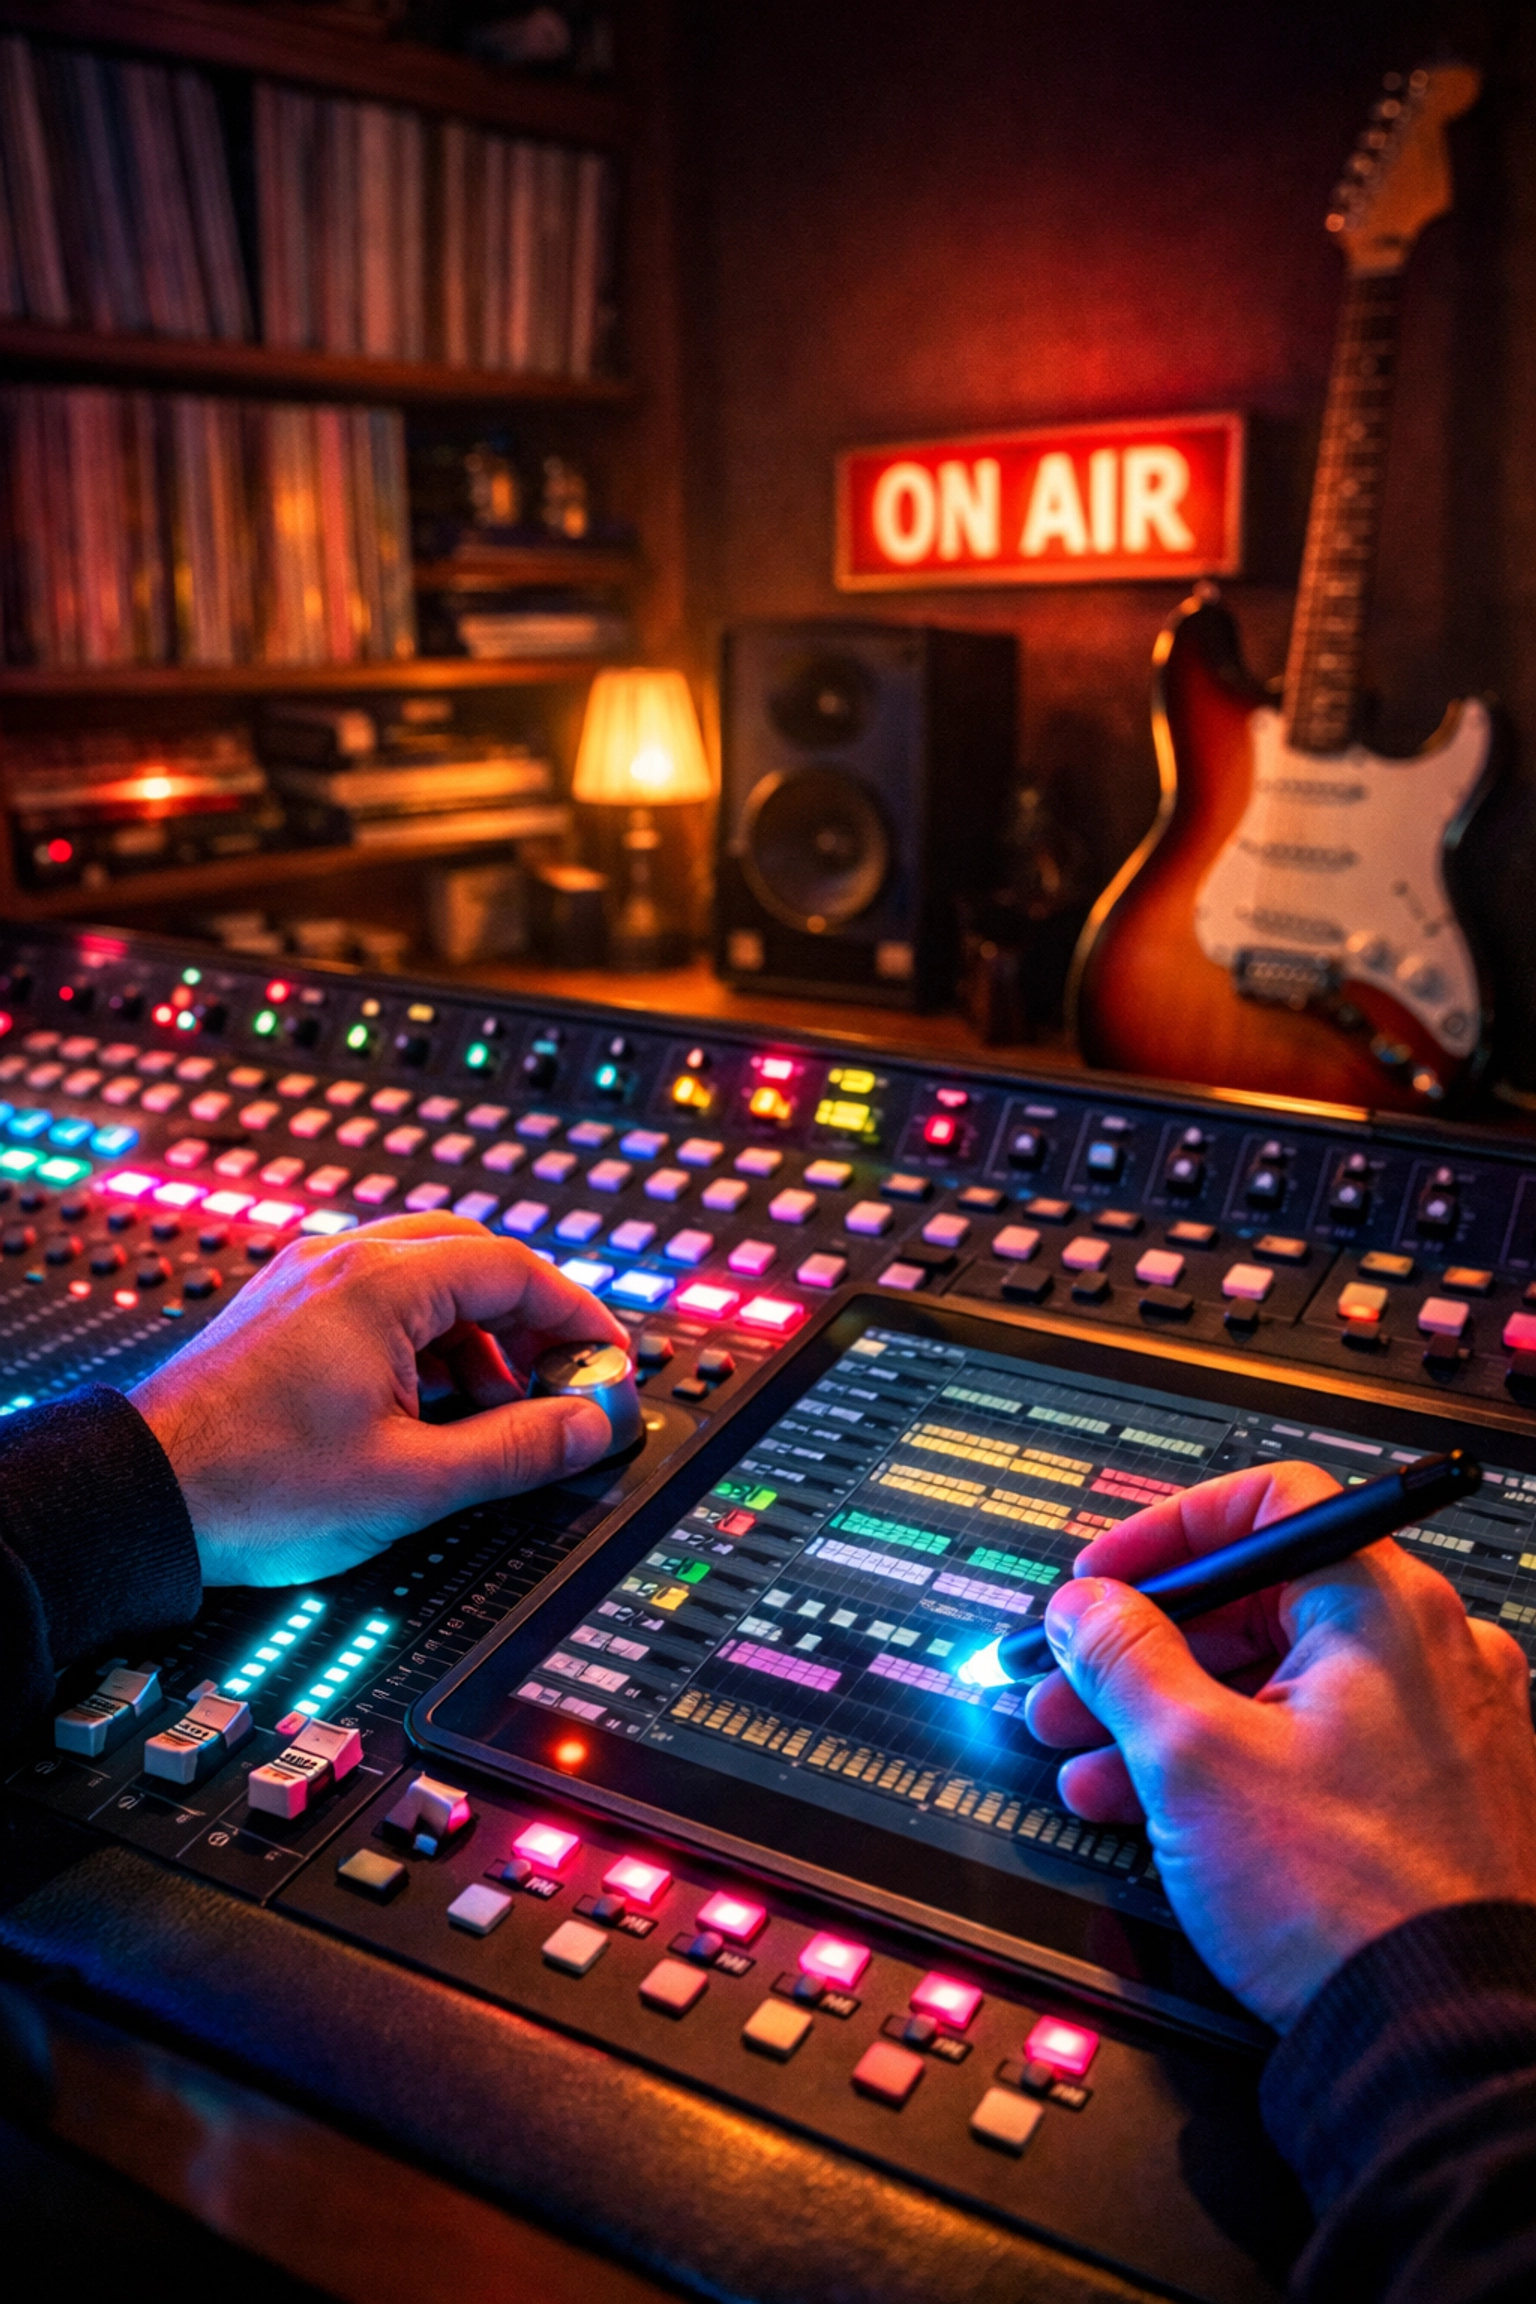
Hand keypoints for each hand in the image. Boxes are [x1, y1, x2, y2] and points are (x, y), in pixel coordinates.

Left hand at [131, 1213, 628, 1587]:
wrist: (138, 1500)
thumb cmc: (253, 1486)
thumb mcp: (413, 1482)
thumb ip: (517, 1449)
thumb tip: (588, 1425)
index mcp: (379, 1284)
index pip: (515, 1270)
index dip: (577, 1318)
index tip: (607, 1362)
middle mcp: (341, 1262)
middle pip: (474, 1258)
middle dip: (530, 1321)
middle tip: (560, 1382)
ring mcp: (306, 1282)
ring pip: (427, 1279)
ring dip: (477, 1335)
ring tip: (494, 1412)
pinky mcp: (282, 1312)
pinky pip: (380, 1301)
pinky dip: (425, 1341)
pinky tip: (429, 1407)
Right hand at [1023, 1461, 1535, 2029]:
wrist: (1445, 2040)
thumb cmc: (1350, 1898)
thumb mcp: (1191, 1757)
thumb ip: (1124, 1657)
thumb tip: (1088, 1606)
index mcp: (1384, 1608)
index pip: (1266, 1505)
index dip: (1164, 1535)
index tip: (1101, 1582)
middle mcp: (1432, 1652)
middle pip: (1263, 1604)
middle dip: (1145, 1648)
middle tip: (1070, 1687)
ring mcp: (1446, 1731)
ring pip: (1283, 1686)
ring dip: (1174, 1715)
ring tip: (1094, 1769)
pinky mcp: (1441, 1802)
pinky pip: (1322, 1748)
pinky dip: (1240, 1762)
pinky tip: (1167, 1814)